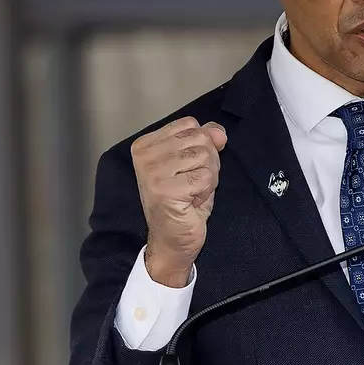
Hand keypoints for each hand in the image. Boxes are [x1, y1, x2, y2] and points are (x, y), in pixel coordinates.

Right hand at [132, 117, 227, 286]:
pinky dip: (206, 192)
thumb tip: (218, 132)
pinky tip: (190, 203)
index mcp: (146, 144)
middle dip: (207, 163)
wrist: (173, 240)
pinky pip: (206, 177)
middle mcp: (145, 155)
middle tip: (191, 185)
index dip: (200, 146)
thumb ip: (205, 141)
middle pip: (200, 138)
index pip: (190, 124)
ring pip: (205, 156)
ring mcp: (153, 172)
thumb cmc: (183, 203)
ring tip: (191, 193)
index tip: (187, 170)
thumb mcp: (195, 164)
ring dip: (208, 179)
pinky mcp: (166, 189)